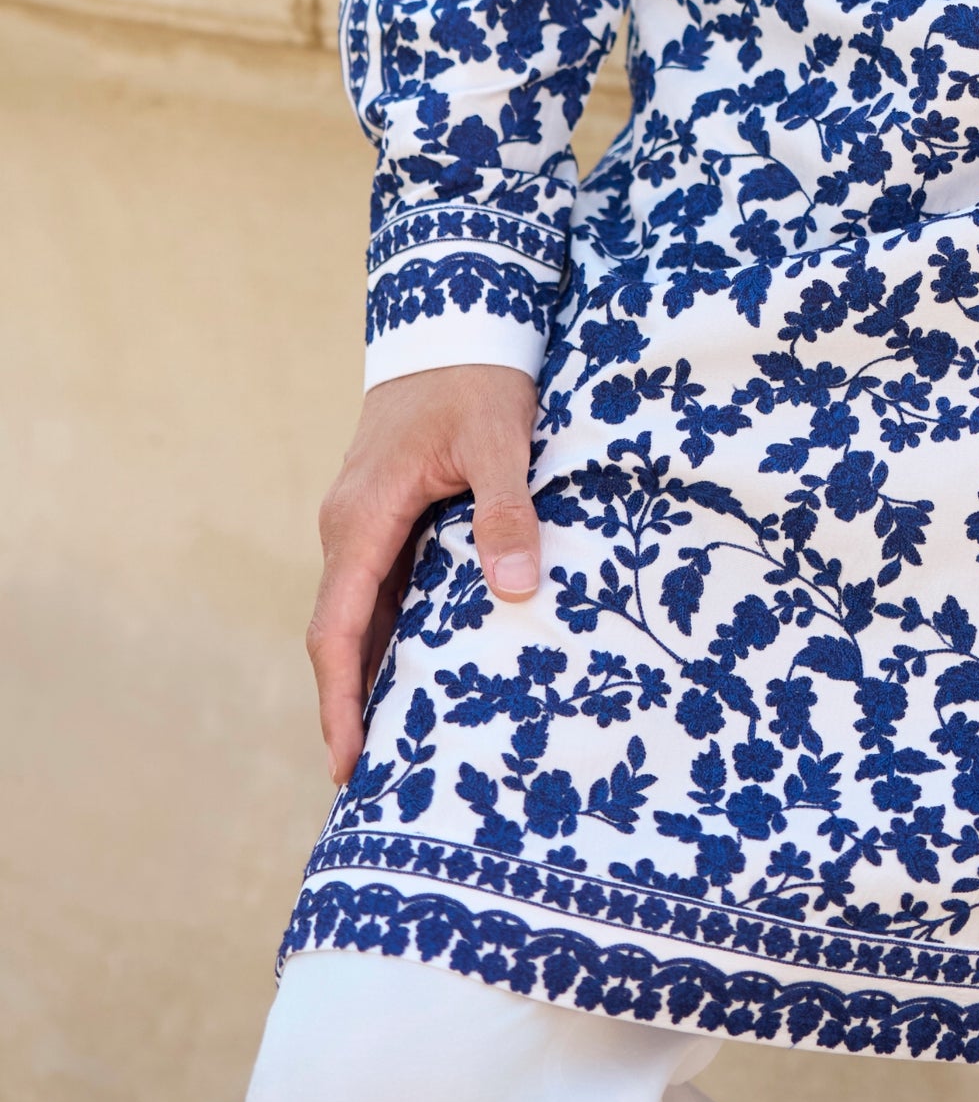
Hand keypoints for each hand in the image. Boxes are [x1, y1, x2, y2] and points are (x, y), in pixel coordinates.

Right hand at [306, 363, 539, 783]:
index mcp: (363, 517)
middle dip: (352, 707)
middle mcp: (350, 526)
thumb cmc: (476, 376)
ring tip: (399, 748)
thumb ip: (507, 510)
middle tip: (377, 784)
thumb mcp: (500, 438)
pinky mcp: (386, 513)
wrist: (454, 317)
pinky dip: (388, 636)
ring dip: (370, 675)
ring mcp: (364, 521)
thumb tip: (518, 589)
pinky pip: (380, 588)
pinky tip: (418, 672)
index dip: (340, 701)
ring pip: (359, 614)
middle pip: (340, 634)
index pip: (337, 629)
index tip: (348, 764)